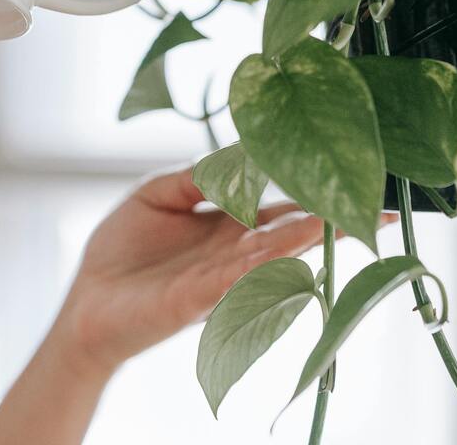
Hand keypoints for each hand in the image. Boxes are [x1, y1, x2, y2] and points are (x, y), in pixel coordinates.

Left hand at [54, 166, 395, 376]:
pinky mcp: (193, 301)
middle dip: (324, 221)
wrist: (87, 301)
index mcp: (227, 226)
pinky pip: (227, 281)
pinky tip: (273, 251)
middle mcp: (231, 253)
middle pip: (285, 234)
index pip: (278, 208)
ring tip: (330, 222)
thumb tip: (233, 154)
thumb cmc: (122, 250)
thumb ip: (194, 175)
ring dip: (297, 241)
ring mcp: (216, 279)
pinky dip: (252, 267)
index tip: (345, 176)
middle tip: (370, 207)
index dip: (310, 194)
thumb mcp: (157, 194)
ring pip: (265, 258)